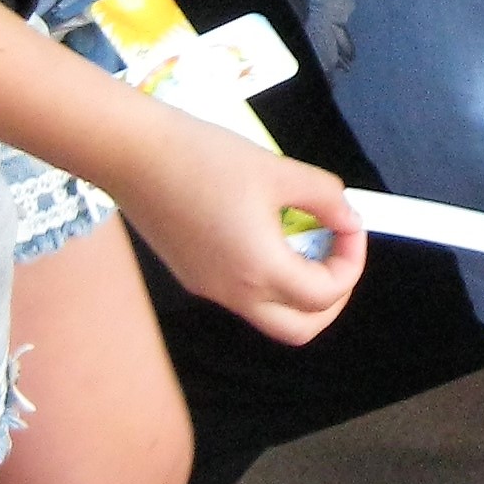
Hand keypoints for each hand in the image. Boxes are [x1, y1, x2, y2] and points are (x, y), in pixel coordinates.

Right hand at [109, 106, 365, 343]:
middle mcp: (235, 294)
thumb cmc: (205, 158)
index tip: (349, 225)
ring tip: (303, 239)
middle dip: (330, 298)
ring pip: (270, 315)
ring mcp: (210, 290)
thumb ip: (325, 198)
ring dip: (298, 289)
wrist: (133, 155)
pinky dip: (268, 277)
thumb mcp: (278, 170)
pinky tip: (267, 233)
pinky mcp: (193, 277)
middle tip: (336, 255)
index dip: (351, 262)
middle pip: (300, 328)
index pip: (325, 294)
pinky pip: (243, 295)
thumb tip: (347, 217)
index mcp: (260, 271)